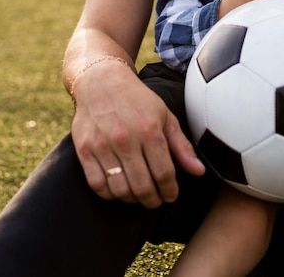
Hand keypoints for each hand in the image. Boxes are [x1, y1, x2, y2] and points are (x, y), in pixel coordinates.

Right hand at [71, 61, 204, 207]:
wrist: (101, 82)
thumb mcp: (165, 116)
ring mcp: (102, 145)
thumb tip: (199, 172)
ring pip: (120, 190)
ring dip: (133, 200)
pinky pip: (97, 185)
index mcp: (149, 129)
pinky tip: (119, 190)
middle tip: (156, 201)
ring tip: (139, 195)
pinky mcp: (84, 149)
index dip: (170, 191)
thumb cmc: (138, 100)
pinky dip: (110, 195)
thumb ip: (181, 146)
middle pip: (142, 186)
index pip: (164, 173)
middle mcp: (125, 138)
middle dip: (153, 200)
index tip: (171, 196)